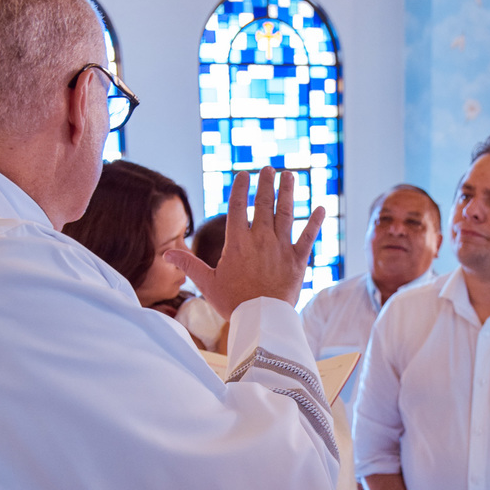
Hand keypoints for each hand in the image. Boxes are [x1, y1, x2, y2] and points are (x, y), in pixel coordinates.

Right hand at [165, 168, 324, 317]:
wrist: (263, 320)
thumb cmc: (233, 303)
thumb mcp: (207, 283)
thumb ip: (189, 265)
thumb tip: (167, 254)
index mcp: (238, 243)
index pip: (238, 207)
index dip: (240, 188)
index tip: (243, 174)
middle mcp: (261, 240)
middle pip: (264, 204)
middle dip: (266, 184)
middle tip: (269, 169)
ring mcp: (281, 248)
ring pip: (286, 214)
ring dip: (288, 192)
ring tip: (289, 175)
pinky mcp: (298, 260)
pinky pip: (308, 236)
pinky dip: (316, 222)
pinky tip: (322, 208)